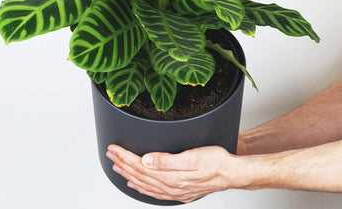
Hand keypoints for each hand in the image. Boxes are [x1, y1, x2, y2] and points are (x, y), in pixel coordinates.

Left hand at [106, 145, 238, 202]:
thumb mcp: (192, 157)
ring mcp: (174, 191)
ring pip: (144, 184)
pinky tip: (137, 184)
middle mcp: (169, 186)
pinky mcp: (179, 192)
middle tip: (110, 155)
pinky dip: (142, 188)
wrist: (231, 173)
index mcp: (170, 177)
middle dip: (122, 164)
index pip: (140, 166)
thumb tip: (146, 160)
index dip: (125, 156)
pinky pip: (154, 192)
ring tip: (117, 168)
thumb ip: (167, 160)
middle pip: (139, 175)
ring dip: (129, 175)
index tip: (114, 149)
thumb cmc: (216, 162)